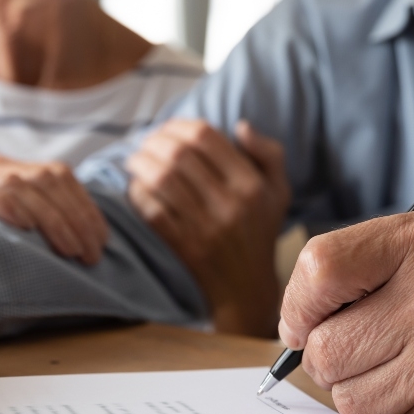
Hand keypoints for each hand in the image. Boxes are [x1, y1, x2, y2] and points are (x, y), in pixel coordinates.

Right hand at [0, 155, 108, 264]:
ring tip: (72, 251)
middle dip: (77, 219)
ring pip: (24, 186)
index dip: (85, 207)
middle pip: (48, 180)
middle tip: (92, 254)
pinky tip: (27, 228)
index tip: (101, 239)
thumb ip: (31, 223)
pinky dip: (11, 209)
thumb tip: (83, 247)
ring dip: (54, 221)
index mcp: (8, 170)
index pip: (59, 175)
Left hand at [127, 120, 289, 337]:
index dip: (179, 125)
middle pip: (179, 154)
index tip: (168, 128)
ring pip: (161, 179)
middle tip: (145, 142)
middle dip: (154, 141)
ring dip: (140, 163)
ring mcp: (205, 227)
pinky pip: (152, 210)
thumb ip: (268, 154)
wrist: (247, 288)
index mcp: (251, 184)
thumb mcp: (279, 191)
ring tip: (134, 160)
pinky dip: (138, 193)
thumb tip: (240, 125)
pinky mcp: (185, 246)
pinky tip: (136, 186)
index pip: (206, 137)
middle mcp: (230, 204)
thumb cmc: (260, 231)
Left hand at [279, 213, 413, 413]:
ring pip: (346, 395)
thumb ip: (361, 268)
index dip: (298, 305)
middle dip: (328, 358)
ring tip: (403, 368)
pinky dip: (399, 413)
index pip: (319, 269)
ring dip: (362, 391)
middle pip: (323, 347)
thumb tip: (293, 324)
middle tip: (361, 351)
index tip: (304, 322)